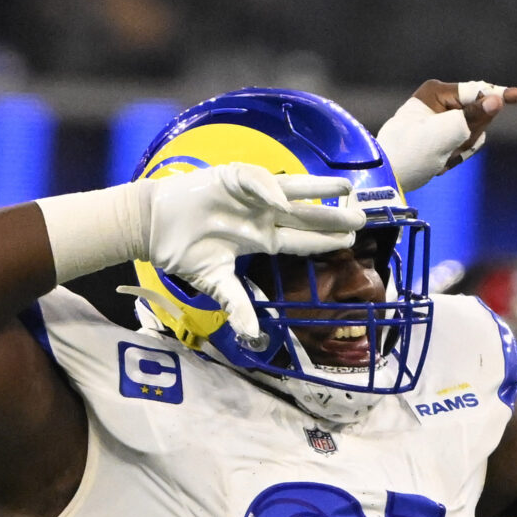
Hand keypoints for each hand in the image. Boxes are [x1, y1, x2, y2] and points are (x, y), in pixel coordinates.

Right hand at [145, 163, 363, 346]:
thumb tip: (253, 338)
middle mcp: (262, 216)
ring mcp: (250, 196)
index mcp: (262, 238)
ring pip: (292, 190)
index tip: (352, 241)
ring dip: (318, 190)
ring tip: (346, 189)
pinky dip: (268, 190)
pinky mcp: (231, 178)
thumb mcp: (216, 282)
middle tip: (364, 218)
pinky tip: (283, 200)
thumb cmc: (184, 251)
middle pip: (306, 215)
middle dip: (333, 216)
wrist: (153, 227)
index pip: (301, 240)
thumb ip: (237, 305)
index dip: (325, 240)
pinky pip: (255, 182)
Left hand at [378, 80, 516, 191]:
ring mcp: (440, 120)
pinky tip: (439, 164)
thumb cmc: (410, 154)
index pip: (477, 91)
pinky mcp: (441, 137)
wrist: (386, 179)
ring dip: (462, 149)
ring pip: (474, 132)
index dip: (503, 95)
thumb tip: (496, 100)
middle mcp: (438, 102)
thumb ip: (473, 116)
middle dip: (470, 135)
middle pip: (478, 114)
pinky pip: (464, 145)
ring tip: (440, 160)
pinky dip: (456, 157)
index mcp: (436, 92)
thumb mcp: (444, 134)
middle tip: (450, 150)